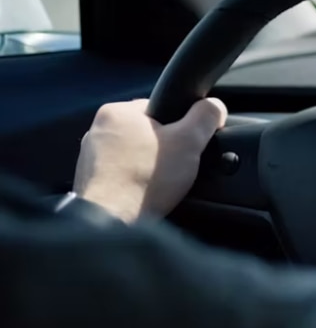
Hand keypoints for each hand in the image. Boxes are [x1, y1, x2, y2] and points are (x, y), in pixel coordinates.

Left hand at [73, 98, 227, 222]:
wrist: (110, 222)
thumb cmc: (145, 179)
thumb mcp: (189, 141)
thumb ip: (206, 116)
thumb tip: (215, 106)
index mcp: (117, 111)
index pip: (158, 109)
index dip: (180, 127)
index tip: (186, 147)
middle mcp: (97, 129)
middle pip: (145, 133)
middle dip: (163, 149)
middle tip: (176, 167)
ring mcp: (89, 156)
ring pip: (132, 154)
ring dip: (147, 166)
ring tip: (159, 184)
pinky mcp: (87, 180)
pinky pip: (120, 174)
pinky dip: (133, 182)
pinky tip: (143, 194)